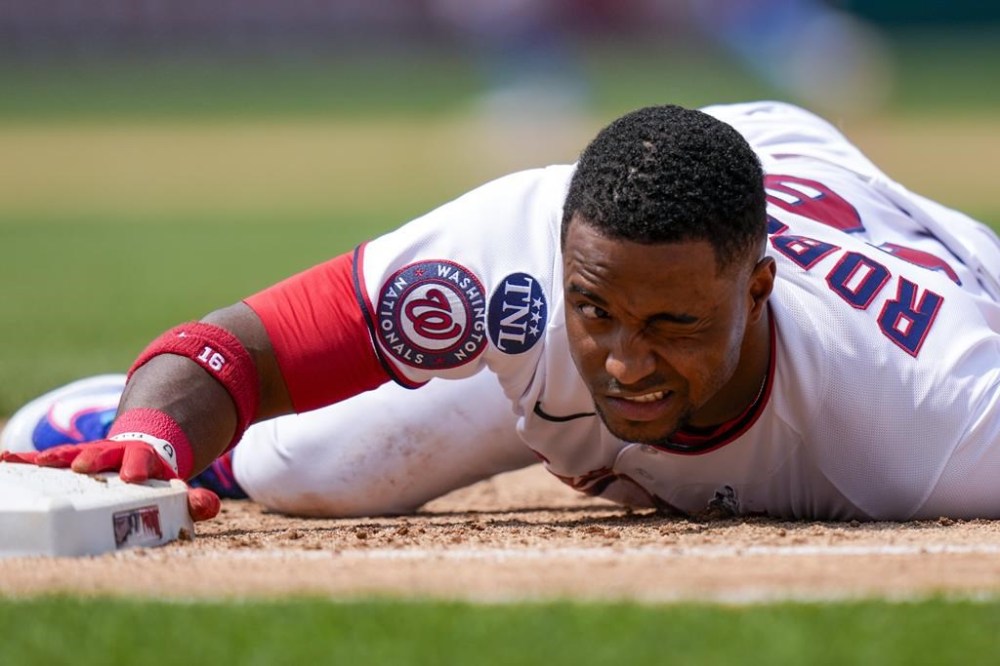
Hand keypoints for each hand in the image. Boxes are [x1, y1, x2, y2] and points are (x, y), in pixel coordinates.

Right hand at [1, 439, 219, 521]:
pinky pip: (44, 460)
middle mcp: (115, 455)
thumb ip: (195, 500)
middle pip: (105, 452)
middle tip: (83, 464)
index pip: (143, 461)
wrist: (142, 454)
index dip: (139, 466)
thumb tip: (208, 506)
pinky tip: (4, 460)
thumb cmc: (157, 481)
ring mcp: (90, 457)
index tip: (133, 476)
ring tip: (35, 462)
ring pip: (70, 454)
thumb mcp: (178, 489)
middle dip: (96, 457)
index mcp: (144, 460)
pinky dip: (24, 461)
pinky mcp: (69, 462)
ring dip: (55, 458)